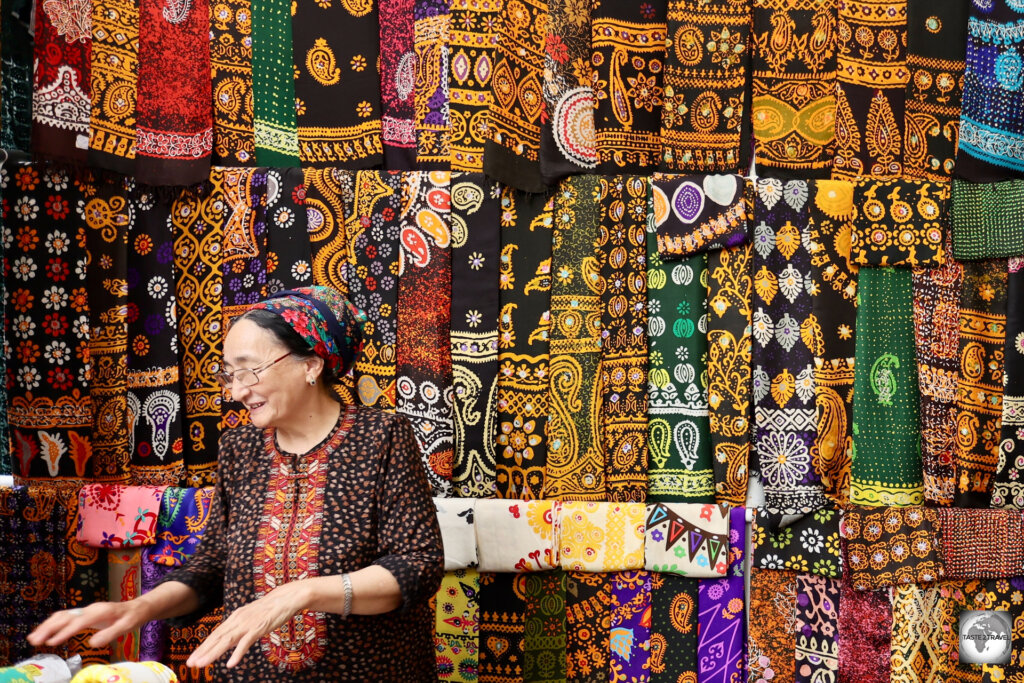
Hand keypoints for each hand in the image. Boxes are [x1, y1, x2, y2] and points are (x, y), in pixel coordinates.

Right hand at [28, 601, 149, 648]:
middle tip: (34, 641)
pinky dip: (52, 624)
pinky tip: (44, 633)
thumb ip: (111, 634)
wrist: (138, 607)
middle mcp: (90, 609)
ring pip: (63, 616)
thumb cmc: (132, 617)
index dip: (65, 632)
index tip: (51, 643)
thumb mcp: (127, 626)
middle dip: (49, 628)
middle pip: (66, 617)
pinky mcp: (84, 614)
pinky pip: (65, 618)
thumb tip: (93, 644)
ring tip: (33, 639)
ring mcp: (86, 610)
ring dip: (47, 626)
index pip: (79, 622)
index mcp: (100, 611)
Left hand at [186, 581, 312, 668]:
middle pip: (217, 638)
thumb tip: (228, 639)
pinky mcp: (258, 628)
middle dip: (202, 652)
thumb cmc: (268, 609)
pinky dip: (237, 653)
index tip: (193, 659)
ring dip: (213, 653)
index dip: (203, 647)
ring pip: (226, 641)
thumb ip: (238, 628)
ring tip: (202, 664)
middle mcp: (237, 620)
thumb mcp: (249, 617)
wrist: (285, 598)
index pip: (215, 634)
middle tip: (190, 664)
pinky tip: (230, 663)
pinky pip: (246, 642)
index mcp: (235, 618)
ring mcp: (247, 624)